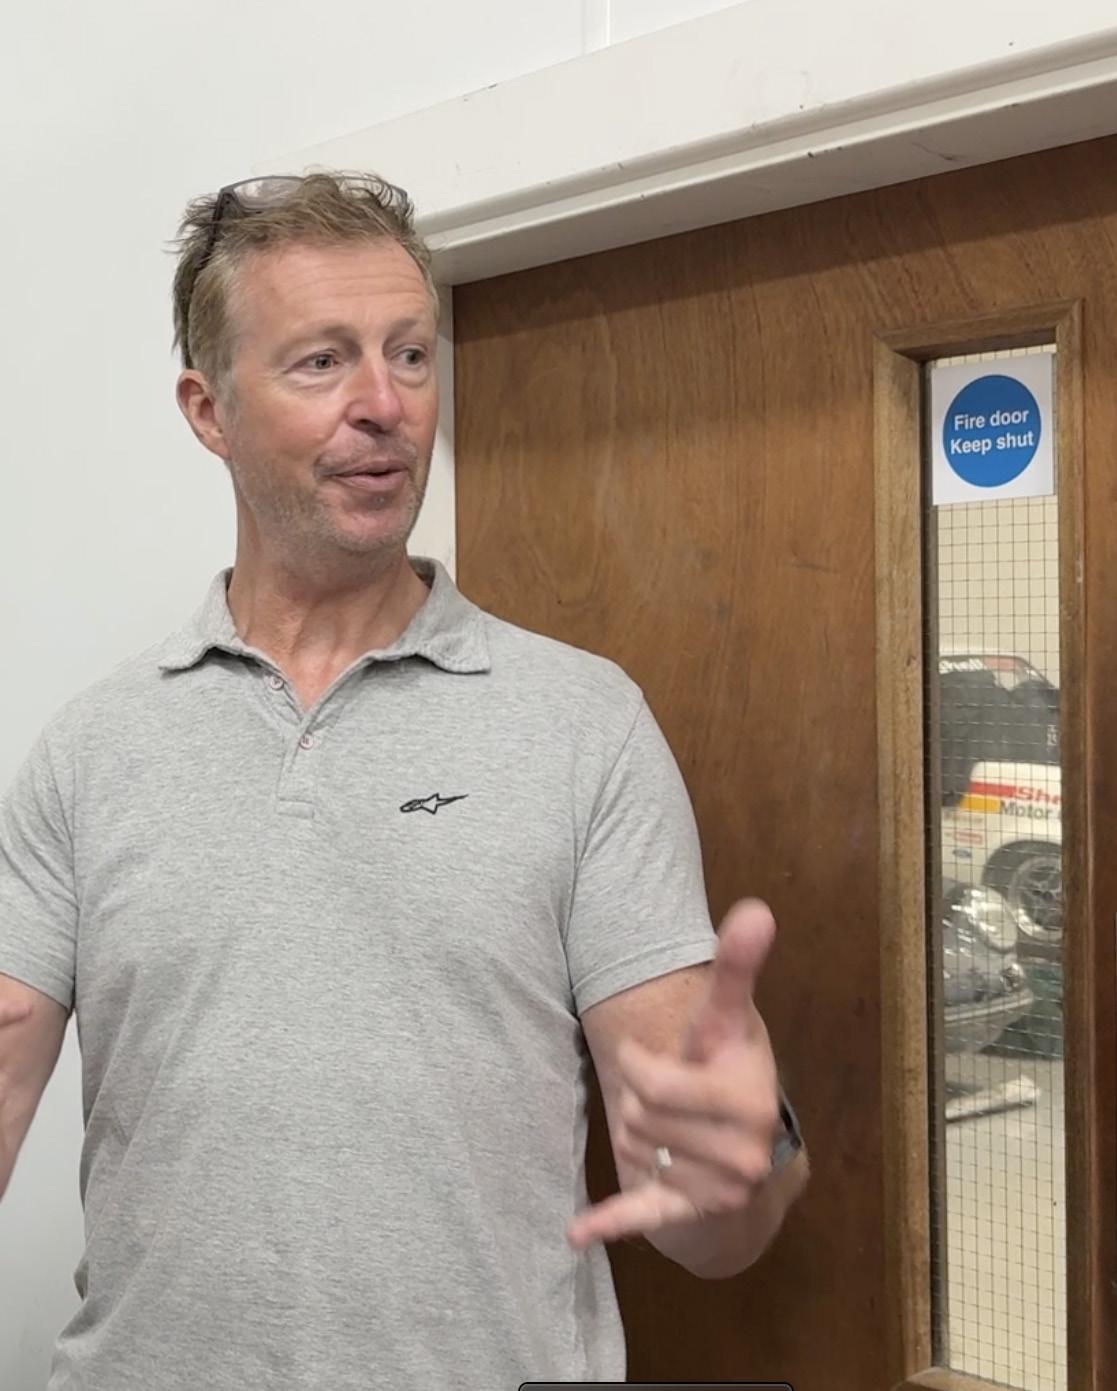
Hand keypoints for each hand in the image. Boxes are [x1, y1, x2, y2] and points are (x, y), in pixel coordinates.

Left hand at [568, 900, 780, 1248]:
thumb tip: (756, 909)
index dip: (638, 1063)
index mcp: (750, 1101)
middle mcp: (743, 1156)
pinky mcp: (688, 1216)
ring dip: (633, 1128)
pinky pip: (641, 1218)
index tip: (645, 1055)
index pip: (652, 1083)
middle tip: (660, 1091)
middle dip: (637, 1096)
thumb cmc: (727, 1063)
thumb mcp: (729, 1016)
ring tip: (663, 1121)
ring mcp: (717, 1193)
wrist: (747, 1138)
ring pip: (630, 1148)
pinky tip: (575, 1233)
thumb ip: (737, 965)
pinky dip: (608, 1224)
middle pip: (636, 1116)